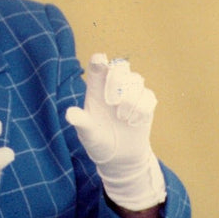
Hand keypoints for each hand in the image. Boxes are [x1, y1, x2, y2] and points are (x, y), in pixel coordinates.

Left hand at [65, 54, 165, 210]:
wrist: (119, 157)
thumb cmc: (98, 142)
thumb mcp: (87, 134)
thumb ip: (81, 122)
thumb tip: (70, 114)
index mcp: (96, 89)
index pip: (97, 67)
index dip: (99, 60)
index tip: (100, 60)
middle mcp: (114, 87)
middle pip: (120, 66)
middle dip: (118, 79)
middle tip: (112, 101)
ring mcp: (131, 94)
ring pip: (137, 80)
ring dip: (130, 99)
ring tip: (122, 118)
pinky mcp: (145, 104)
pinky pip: (148, 96)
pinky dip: (142, 109)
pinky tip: (133, 123)